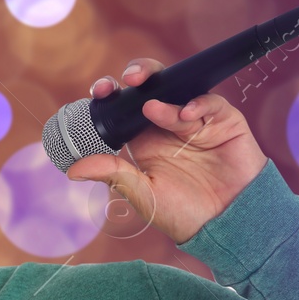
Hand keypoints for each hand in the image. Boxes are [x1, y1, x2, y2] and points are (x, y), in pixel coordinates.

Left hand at [66, 57, 268, 244]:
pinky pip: (211, 104)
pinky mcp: (224, 122)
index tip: (100, 91)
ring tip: (153, 110)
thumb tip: (73, 168)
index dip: (112, 94)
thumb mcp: (142, 194)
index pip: (124, 107)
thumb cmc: (184, 214)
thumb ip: (113, 173)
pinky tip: (189, 115)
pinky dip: (199, 104)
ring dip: (164, 95)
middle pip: (151, 87)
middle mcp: (169, 124)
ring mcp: (197, 120)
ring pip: (178, 92)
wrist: (226, 224)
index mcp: (144, 139)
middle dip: (139, 75)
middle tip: (129, 79)